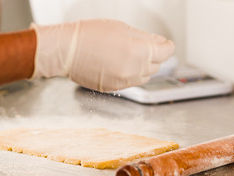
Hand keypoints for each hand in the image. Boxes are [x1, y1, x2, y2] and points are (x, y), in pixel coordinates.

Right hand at [31, 19, 174, 91]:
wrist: (66, 50)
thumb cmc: (88, 35)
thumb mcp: (121, 28)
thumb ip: (144, 37)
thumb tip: (158, 42)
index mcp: (138, 53)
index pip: (166, 52)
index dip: (167, 46)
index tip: (165, 43)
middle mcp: (133, 71)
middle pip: (156, 66)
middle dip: (154, 55)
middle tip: (146, 46)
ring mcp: (123, 82)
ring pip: (145, 77)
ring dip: (144, 67)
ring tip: (131, 55)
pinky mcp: (114, 89)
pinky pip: (131, 82)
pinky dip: (131, 74)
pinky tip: (119, 63)